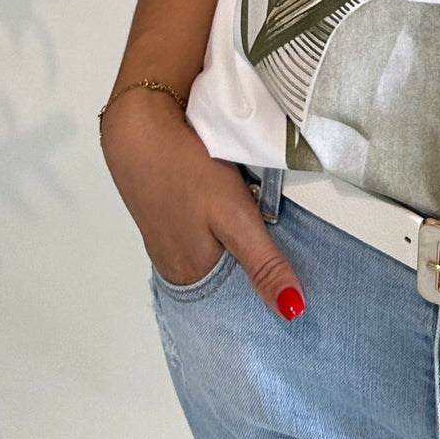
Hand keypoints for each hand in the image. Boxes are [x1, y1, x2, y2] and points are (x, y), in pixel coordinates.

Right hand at [101, 87, 304, 319]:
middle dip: (256, 274)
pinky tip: (236, 216)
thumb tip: (293, 312)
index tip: (300, 293)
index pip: (237, 304)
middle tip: (296, 262)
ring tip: (275, 240)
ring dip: (238, 250)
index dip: (267, 296)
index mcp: (192, 274)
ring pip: (214, 256)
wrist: (140, 126)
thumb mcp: (235, 218)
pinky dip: (220, 231)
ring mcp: (167, 239)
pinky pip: (200, 234)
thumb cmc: (187, 171)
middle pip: (226, 281)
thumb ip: (263, 263)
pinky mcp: (165, 215)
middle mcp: (175, 265)